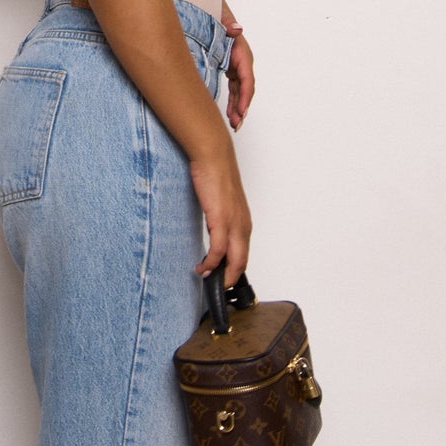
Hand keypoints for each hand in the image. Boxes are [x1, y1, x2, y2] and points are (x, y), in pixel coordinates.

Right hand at [189, 142, 251, 288]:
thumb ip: (221, 219)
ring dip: (221, 274)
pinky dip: (211, 263)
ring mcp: (234, 224)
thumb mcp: (222, 203)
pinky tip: (202, 266)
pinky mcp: (221, 220)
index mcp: (243, 222)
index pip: (243, 254)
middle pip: (242, 262)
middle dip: (230, 279)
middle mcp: (243, 225)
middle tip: (219, 289)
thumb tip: (214, 232)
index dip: (235, 270)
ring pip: (234, 260)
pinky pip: (218, 251)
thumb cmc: (216, 175)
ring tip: (207, 278)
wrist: (214, 156)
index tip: (224, 279)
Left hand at [222, 20, 254, 130]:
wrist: (205, 7)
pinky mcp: (229, 67)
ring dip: (238, 108)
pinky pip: (234, 87)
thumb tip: (237, 30)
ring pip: (240, 90)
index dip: (245, 95)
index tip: (241, 111)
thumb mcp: (219, 14)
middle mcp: (240, 58)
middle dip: (242, 107)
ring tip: (235, 125)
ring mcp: (235, 64)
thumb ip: (227, 21)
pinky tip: (230, 114)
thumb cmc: (212, 10)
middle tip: (237, 123)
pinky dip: (232, 101)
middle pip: (245, 87)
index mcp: (240, 49)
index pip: (246, 76)